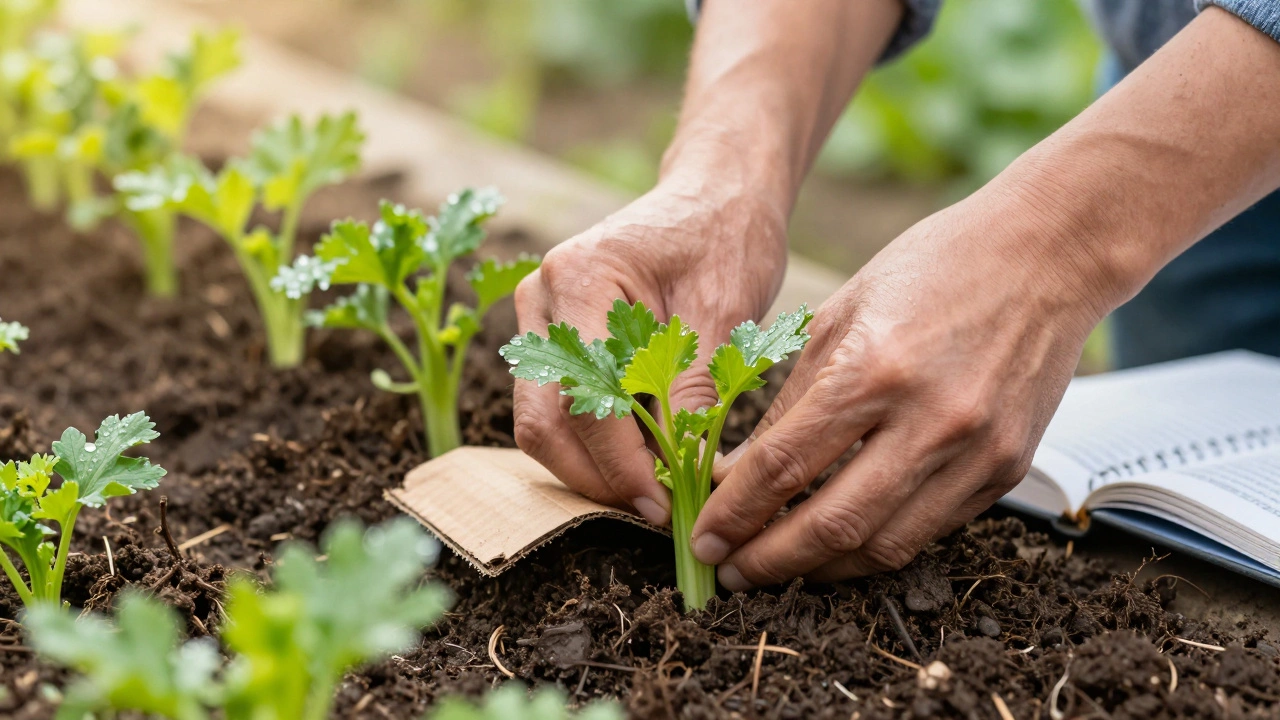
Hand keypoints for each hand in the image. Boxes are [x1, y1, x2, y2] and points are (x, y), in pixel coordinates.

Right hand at [512, 179, 787, 524]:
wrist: (715, 195)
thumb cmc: (726, 238)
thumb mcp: (723, 313)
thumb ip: (694, 391)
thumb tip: (685, 474)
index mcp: (579, 280)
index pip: (581, 399)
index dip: (619, 464)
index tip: (662, 503)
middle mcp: (541, 297)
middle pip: (540, 420)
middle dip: (594, 478)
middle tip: (654, 509)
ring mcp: (538, 317)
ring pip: (540, 421)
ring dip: (590, 466)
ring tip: (653, 490)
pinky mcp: (551, 336)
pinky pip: (554, 406)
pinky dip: (592, 443)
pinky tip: (641, 461)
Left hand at [690, 191, 1113, 588]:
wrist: (1047, 255)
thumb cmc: (933, 268)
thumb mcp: (839, 314)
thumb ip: (788, 401)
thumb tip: (736, 473)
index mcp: (874, 369)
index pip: (783, 466)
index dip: (734, 513)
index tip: (702, 538)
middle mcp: (930, 420)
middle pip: (831, 524)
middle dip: (767, 561)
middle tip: (729, 573)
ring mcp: (976, 453)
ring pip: (884, 547)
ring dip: (821, 569)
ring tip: (779, 567)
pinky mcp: (1006, 471)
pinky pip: (930, 531)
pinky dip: (877, 546)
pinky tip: (840, 542)